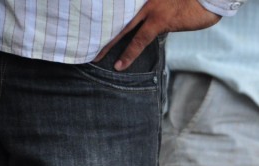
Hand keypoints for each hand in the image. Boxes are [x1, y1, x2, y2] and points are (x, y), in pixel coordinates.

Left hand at [94, 0, 220, 70]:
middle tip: (85, 39)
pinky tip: (119, 65)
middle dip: (99, 28)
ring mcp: (149, 7)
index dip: (110, 15)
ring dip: (106, 43)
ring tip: (94, 56)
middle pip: (115, 14)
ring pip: (121, 27)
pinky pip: (139, 39)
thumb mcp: (173, 0)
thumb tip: (154, 24)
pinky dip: (129, 53)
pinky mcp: (159, 20)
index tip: (99, 26)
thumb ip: (160, 7)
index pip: (122, 5)